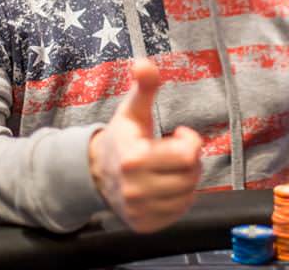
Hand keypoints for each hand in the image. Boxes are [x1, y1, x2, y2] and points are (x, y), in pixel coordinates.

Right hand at [88, 58, 202, 232]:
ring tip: (168, 167)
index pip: (188, 155)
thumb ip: (144, 86)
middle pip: (191, 175)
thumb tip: (144, 63)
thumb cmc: (122, 137)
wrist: (96, 171)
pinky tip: (165, 185)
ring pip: (188, 194)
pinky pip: (179, 211)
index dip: (190, 141)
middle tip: (174, 151)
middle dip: (189, 160)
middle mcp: (135, 188)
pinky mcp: (144, 224)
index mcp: (133, 158)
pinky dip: (178, 197)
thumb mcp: (133, 109)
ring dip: (186, 179)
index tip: (178, 134)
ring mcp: (139, 209)